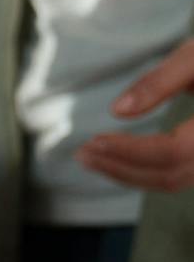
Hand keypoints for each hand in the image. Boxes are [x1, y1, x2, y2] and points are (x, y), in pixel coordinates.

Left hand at [78, 39, 193, 190]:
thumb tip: (117, 111)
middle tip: (81, 154)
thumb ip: (158, 82)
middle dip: (122, 167)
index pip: (174, 152)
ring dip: (130, 173)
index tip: (92, 142)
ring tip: (90, 158)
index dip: (130, 151)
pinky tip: (117, 158)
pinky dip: (146, 170)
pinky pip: (181, 174)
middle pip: (172, 173)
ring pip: (176, 179)